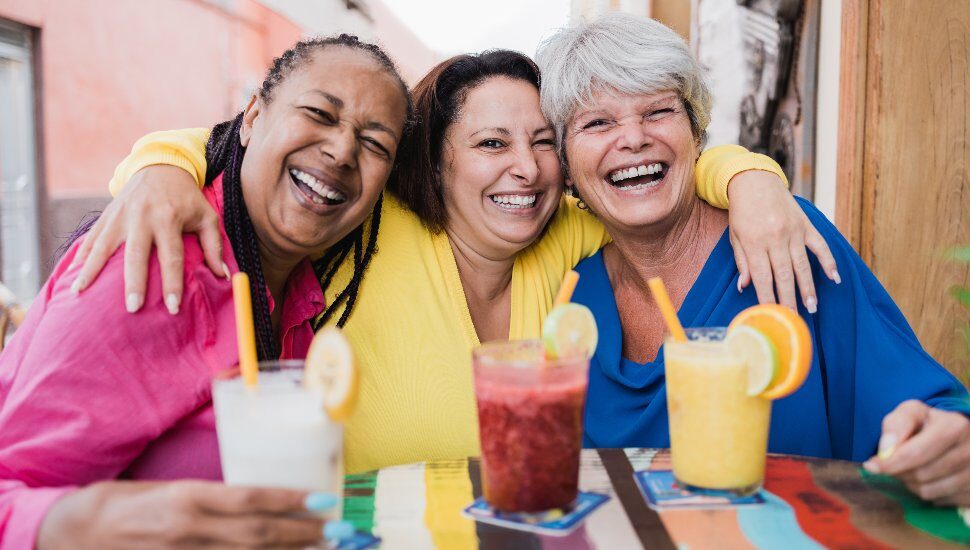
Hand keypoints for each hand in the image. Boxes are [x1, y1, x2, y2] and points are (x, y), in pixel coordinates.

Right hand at [37, 480, 349, 548]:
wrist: (72, 534)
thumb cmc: (124, 502)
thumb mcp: (169, 488)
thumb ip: (212, 498)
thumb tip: (259, 501)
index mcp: (187, 497)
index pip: (250, 499)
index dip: (291, 501)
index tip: (325, 500)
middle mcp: (188, 530)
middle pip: (258, 535)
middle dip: (304, 534)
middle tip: (339, 531)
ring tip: (322, 547)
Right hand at [71, 165, 226, 313]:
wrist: (160, 166)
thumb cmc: (187, 198)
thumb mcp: (207, 216)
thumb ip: (214, 246)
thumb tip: (224, 276)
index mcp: (168, 218)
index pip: (172, 257)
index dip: (173, 283)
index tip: (173, 308)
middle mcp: (142, 217)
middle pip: (136, 254)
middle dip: (134, 282)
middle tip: (132, 308)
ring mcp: (120, 215)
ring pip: (104, 246)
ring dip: (92, 270)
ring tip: (81, 293)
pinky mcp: (107, 215)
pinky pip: (91, 237)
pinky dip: (81, 255)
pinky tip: (73, 275)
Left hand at [727, 170, 839, 311]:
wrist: (754, 180)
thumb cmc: (741, 212)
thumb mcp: (734, 236)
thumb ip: (741, 261)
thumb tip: (744, 287)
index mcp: (754, 242)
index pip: (762, 277)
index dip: (767, 297)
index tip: (770, 315)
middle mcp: (775, 237)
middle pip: (784, 275)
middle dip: (789, 299)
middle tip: (793, 320)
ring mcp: (793, 231)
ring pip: (803, 264)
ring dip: (808, 287)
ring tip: (812, 306)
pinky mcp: (806, 224)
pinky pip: (820, 245)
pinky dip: (828, 261)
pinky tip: (834, 278)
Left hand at [864, 400, 969, 505]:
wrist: (958, 435)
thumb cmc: (929, 423)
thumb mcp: (911, 412)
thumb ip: (895, 425)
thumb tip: (885, 450)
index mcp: (955, 427)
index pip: (916, 453)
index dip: (890, 463)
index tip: (871, 465)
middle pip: (920, 474)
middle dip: (899, 471)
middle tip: (892, 465)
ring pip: (928, 491)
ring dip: (910, 484)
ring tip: (911, 469)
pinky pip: (940, 502)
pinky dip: (926, 493)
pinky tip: (927, 478)